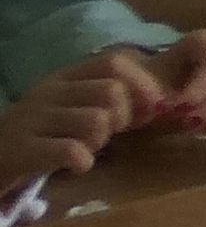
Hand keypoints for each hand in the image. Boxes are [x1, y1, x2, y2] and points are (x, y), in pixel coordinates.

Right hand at [0, 49, 163, 187]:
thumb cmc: (43, 134)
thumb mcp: (74, 106)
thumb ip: (110, 98)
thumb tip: (161, 98)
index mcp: (65, 76)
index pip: (114, 62)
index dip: (141, 84)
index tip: (149, 108)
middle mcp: (49, 91)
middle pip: (111, 92)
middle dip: (122, 117)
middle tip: (107, 134)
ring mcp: (33, 118)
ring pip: (96, 121)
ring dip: (101, 141)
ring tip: (86, 148)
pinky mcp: (22, 148)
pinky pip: (73, 151)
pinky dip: (83, 162)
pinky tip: (75, 165)